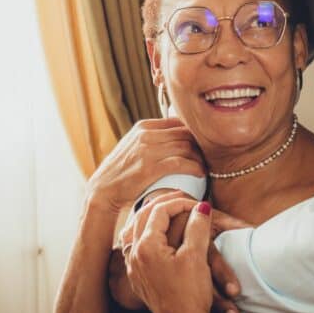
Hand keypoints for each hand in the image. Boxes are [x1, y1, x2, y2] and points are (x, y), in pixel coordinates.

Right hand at [85, 118, 204, 213]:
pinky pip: (181, 163)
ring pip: (186, 147)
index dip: (194, 133)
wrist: (103, 190)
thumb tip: (177, 138)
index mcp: (144, 126)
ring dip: (201, 157)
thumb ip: (153, 139)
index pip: (178, 122)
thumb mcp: (134, 146)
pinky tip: (201, 174)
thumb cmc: (122, 172)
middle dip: (201, 145)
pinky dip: (195, 167)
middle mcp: (146, 134)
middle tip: (210, 157)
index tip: (202, 145)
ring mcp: (147, 150)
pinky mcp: (149, 167)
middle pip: (185, 133)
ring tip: (207, 167)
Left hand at [124, 197, 214, 312]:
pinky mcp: (137, 278)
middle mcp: (134, 254)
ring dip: (150, 218)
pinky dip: (145, 235)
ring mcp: (133, 267)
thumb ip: (197, 227)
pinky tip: (154, 236)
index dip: (179, 202)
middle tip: (180, 197)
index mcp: (146, 246)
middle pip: (142, 217)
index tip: (198, 203)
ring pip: (135, 231)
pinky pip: (134, 247)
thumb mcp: (196, 256)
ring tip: (165, 211)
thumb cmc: (190, 294)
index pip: (159, 211)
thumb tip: (202, 206)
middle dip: (162, 204)